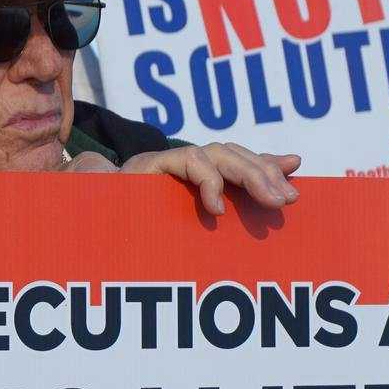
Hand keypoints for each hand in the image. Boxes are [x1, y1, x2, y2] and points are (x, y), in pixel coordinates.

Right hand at [66, 144, 300, 215]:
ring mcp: (165, 164)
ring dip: (249, 175)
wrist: (91, 230)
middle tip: (289, 202)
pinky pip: (188, 161)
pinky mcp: (148, 166)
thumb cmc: (140, 235)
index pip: (239, 163)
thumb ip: (228, 209)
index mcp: (196, 179)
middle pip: (233, 154)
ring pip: (217, 153)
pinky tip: (217, 209)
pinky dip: (209, 181)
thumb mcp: (191, 230)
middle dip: (265, 174)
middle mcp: (182, 167)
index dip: (267, 168)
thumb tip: (269, 196)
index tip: (297, 184)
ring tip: (270, 202)